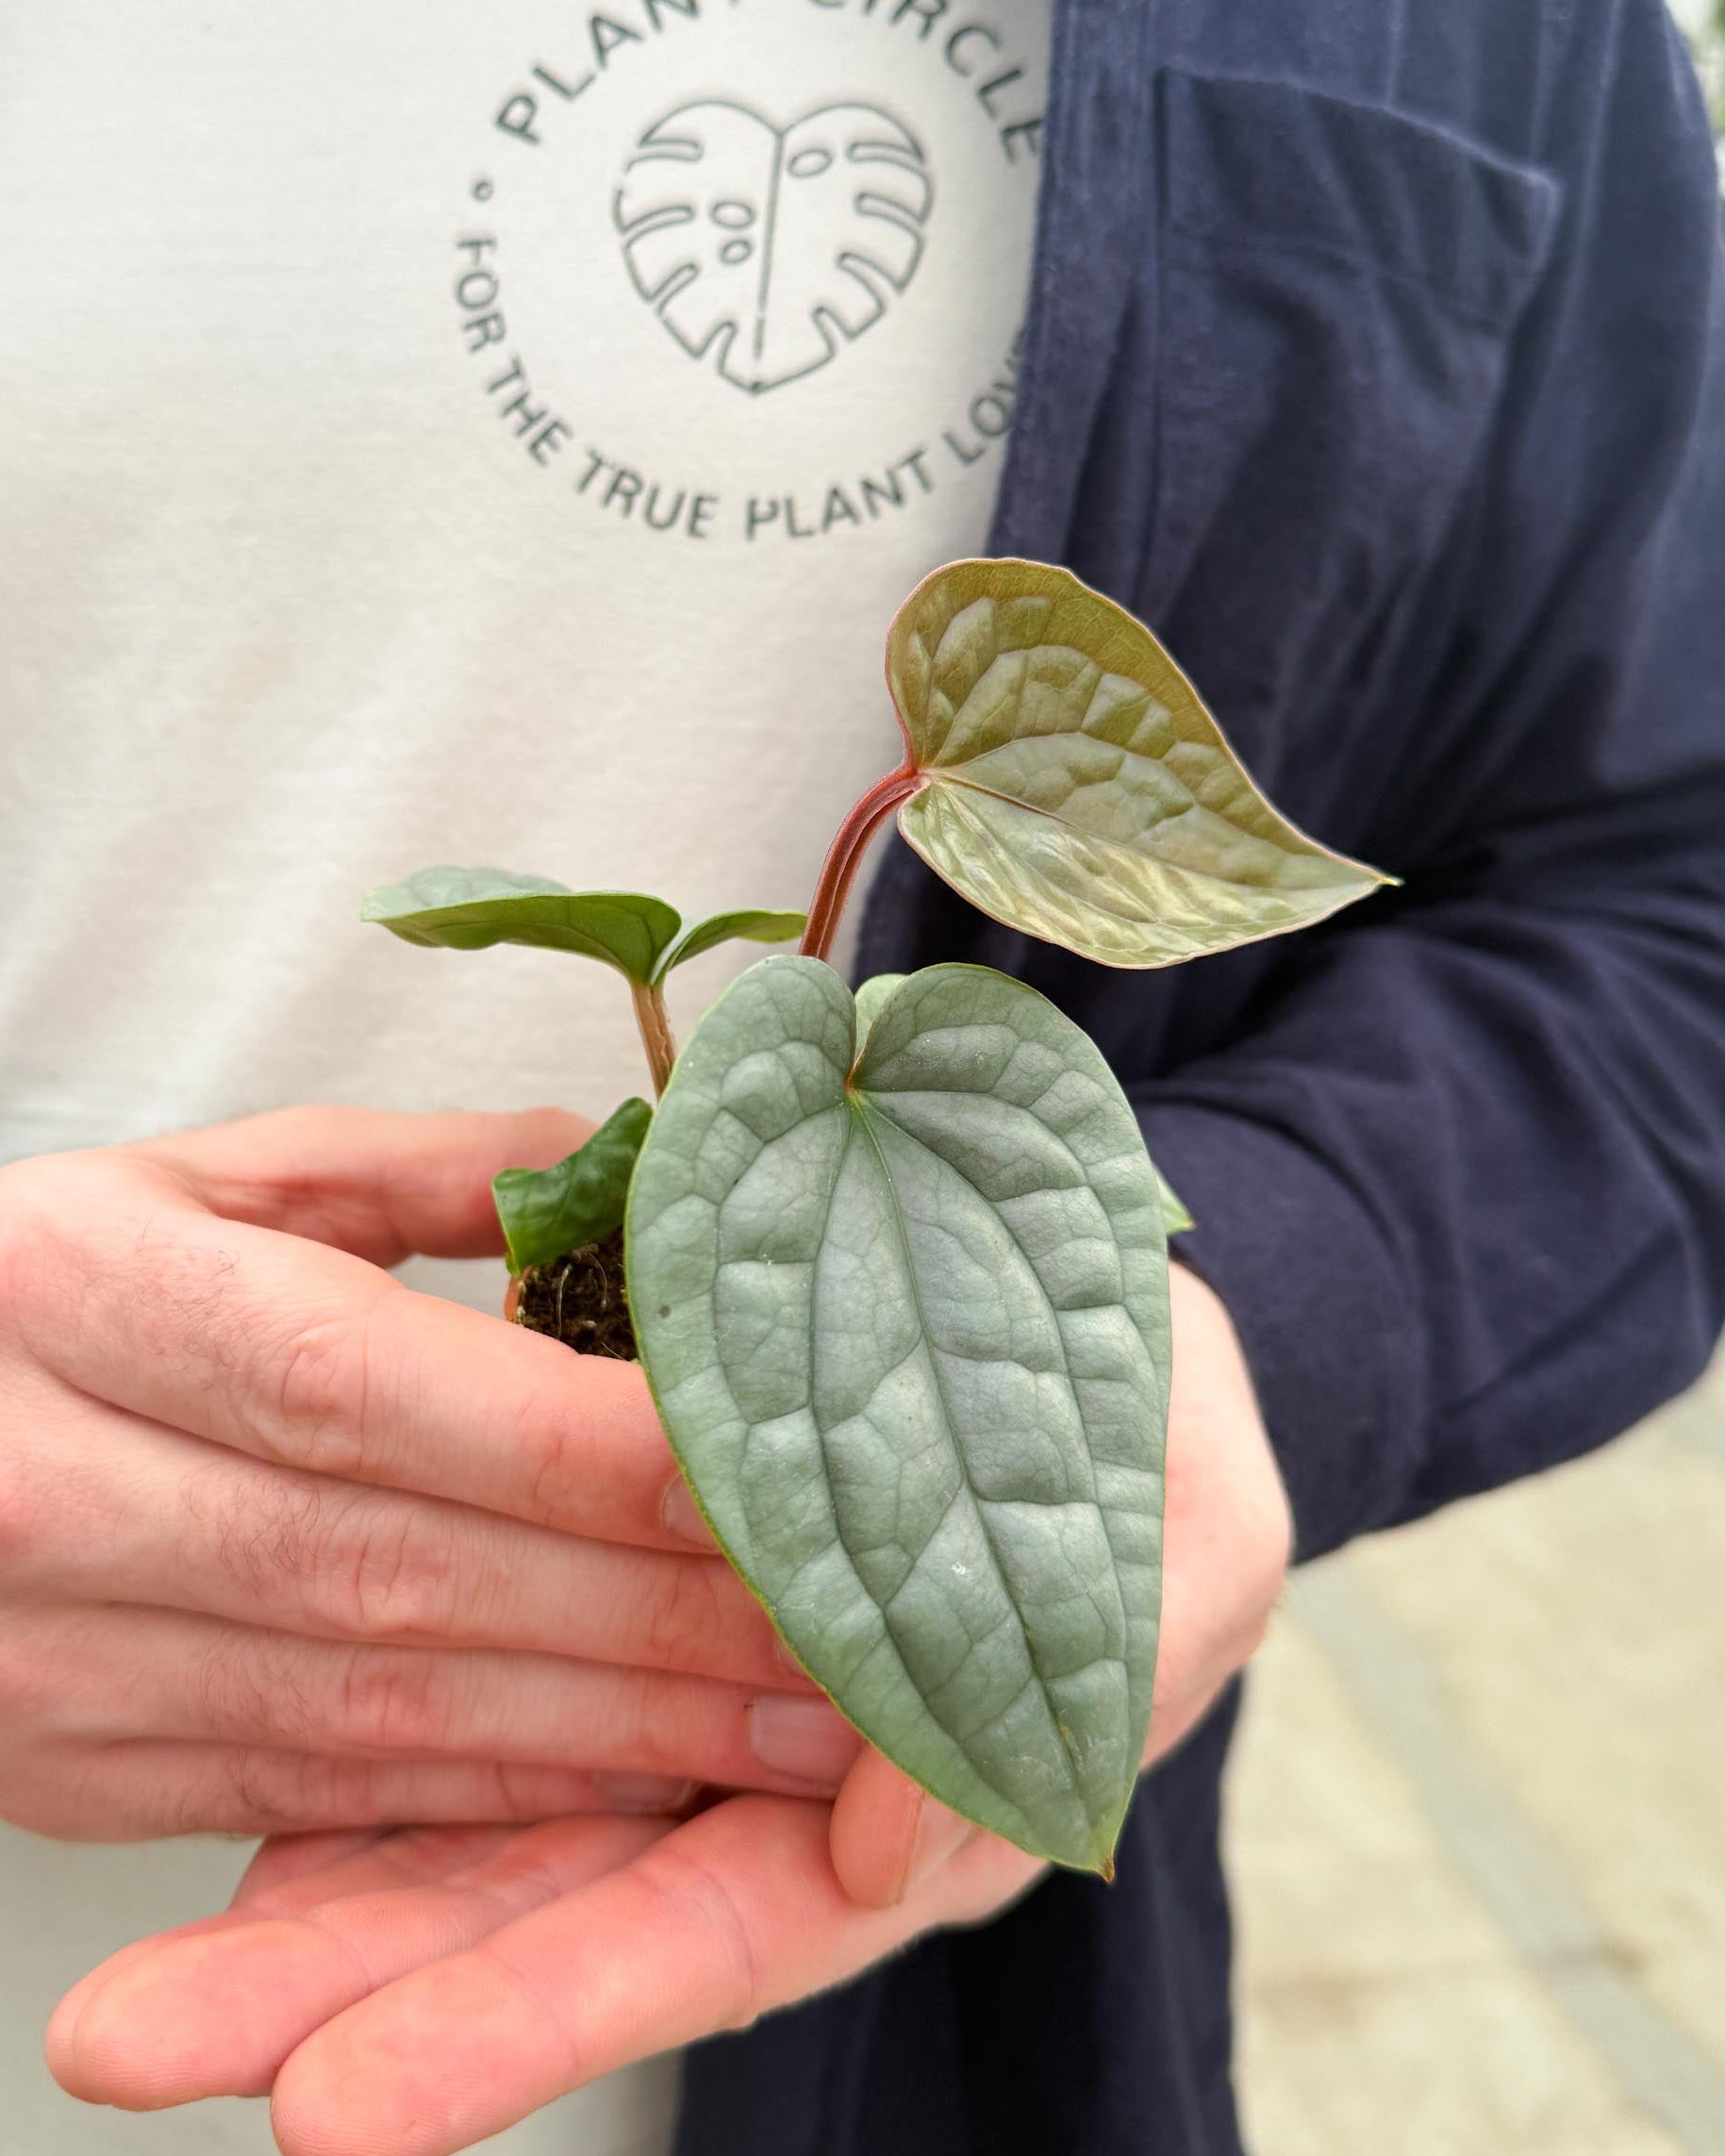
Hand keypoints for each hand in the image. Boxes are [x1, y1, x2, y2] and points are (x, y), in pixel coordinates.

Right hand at [0, 1109, 858, 1841]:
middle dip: (657, 1615)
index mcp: (88, 1297)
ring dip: (616, 1732)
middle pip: (405, 1568)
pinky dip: (498, 1799)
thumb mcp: (190, 1174)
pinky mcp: (73, 1763)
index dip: (594, 1445)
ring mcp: (53, 1653)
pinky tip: (644, 1786)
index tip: (787, 1472)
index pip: (380, 1385)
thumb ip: (405, 1165)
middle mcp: (54, 1488)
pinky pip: (316, 1793)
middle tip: (863, 1630)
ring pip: (378, 1709)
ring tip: (806, 1735)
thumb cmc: (31, 1284)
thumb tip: (615, 1158)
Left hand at [46, 1264, 1288, 2154]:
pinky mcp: (641, 1611)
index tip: (346, 2099)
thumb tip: (887, 1853)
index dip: (533, 2009)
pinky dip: (382, 1774)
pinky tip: (245, 1821)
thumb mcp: (1188, 1541)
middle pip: (559, 1914)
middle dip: (366, 1996)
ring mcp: (697, 1708)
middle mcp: (777, 1789)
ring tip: (142, 1992)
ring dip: (327, 1907)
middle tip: (154, 2047)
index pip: (706, 1924)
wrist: (1097, 1341)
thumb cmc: (1155, 1443)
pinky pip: (507, 1707)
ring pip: (505, 1826)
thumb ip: (1094, 1671)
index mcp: (914, 1800)